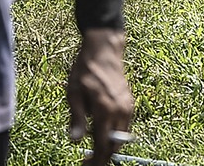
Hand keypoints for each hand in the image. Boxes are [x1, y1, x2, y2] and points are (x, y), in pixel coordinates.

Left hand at [67, 28, 132, 164]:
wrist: (104, 50)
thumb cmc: (85, 70)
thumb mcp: (74, 93)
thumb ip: (76, 118)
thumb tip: (75, 141)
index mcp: (104, 110)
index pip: (102, 145)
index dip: (95, 160)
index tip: (85, 165)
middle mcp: (119, 111)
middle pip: (114, 146)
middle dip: (102, 157)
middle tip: (87, 161)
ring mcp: (127, 107)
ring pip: (121, 138)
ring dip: (108, 145)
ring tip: (92, 146)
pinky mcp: (129, 103)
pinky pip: (124, 126)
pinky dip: (114, 134)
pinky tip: (101, 130)